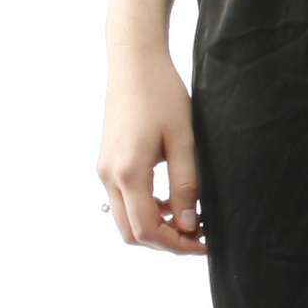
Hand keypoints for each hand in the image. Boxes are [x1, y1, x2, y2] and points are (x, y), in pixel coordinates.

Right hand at [98, 46, 205, 254]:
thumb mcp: (183, 140)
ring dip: (154, 227)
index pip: (147, 230)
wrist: (135, 63)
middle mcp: (109, 176)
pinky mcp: (106, 163)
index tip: (203, 243)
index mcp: (129, 172)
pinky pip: (122, 201)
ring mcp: (104, 170)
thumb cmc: (162, 94)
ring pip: (124, 220)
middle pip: (131, 234)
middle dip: (164, 242)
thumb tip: (188, 225)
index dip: (176, 245)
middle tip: (197, 235)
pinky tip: (170, 198)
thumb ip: (186, 185)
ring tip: (187, 216)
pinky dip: (144, 209)